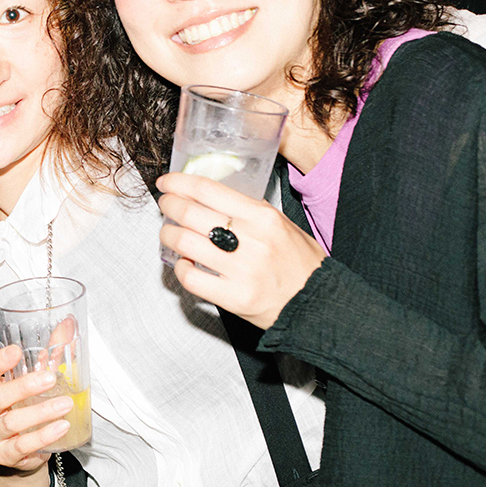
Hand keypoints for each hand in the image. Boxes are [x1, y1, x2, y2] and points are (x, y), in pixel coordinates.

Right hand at [0, 344, 72, 469]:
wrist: (21, 451)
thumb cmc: (23, 408)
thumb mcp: (33, 380)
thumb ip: (49, 354)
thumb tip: (68, 325)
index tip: (15, 351)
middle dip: (25, 387)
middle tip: (51, 378)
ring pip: (11, 422)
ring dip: (40, 413)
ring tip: (65, 405)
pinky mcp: (4, 455)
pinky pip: (21, 446)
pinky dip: (42, 436)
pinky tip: (61, 427)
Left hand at [156, 172, 326, 328]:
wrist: (320, 303)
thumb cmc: (300, 264)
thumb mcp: (281, 224)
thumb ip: (248, 209)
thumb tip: (209, 195)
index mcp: (263, 218)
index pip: (208, 190)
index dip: (179, 183)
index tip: (167, 182)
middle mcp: (251, 241)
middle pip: (190, 214)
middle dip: (168, 205)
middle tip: (165, 205)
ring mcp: (242, 270)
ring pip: (185, 244)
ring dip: (169, 235)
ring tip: (170, 233)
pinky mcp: (234, 297)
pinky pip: (191, 278)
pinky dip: (180, 268)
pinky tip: (185, 263)